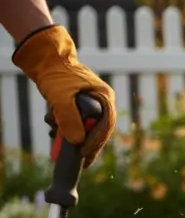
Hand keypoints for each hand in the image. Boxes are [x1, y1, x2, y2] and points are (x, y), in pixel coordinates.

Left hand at [11, 23, 114, 167]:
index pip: (105, 126)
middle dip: (85, 142)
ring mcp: (92, 103)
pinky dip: (66, 127)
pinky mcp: (80, 104)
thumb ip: (70, 119)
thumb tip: (76, 142)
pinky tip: (54, 128)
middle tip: (78, 159)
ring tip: (56, 136)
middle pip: (98, 129)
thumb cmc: (56, 74)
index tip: (84, 156)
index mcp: (105, 98)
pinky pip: (77, 121)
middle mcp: (102, 102)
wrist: (44, 58)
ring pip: (87, 126)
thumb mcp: (61, 97)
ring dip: (72, 134)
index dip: (96, 143)